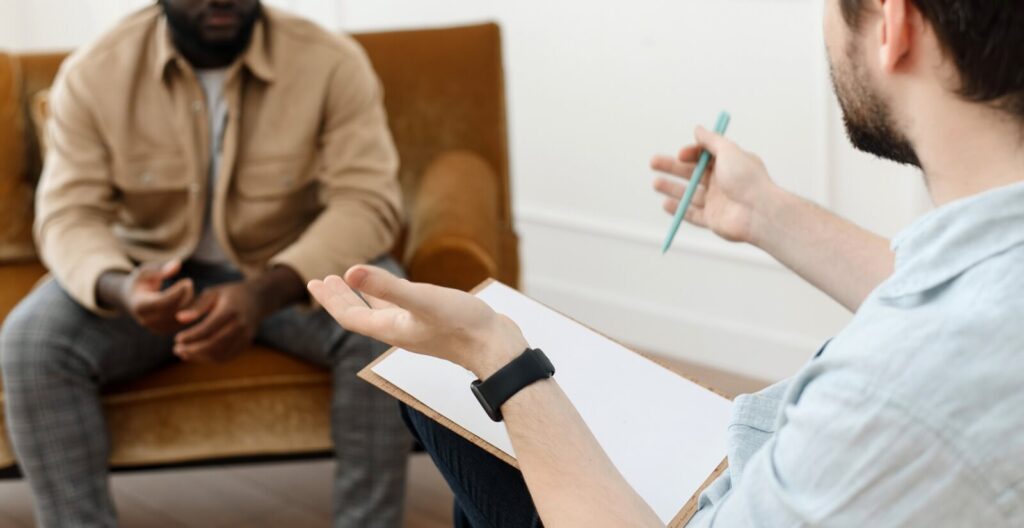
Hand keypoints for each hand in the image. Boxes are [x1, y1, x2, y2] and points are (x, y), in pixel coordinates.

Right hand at [102, 260, 194, 333]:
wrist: (131, 301)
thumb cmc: (140, 282)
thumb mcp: (145, 272)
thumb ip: (159, 268)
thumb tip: (177, 264)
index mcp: (140, 305)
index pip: (162, 302)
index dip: (177, 292)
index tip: (187, 281)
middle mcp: (147, 320)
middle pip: (174, 310)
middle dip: (186, 296)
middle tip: (188, 283)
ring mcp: (156, 328)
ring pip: (182, 318)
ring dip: (190, 303)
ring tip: (188, 289)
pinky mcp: (166, 331)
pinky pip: (184, 323)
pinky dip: (191, 311)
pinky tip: (192, 299)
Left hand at [173, 281, 262, 362]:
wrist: (257, 299)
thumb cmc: (229, 295)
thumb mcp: (213, 293)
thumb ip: (197, 306)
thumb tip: (180, 319)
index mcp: (231, 310)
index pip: (208, 328)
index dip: (191, 336)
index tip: (177, 339)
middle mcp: (240, 325)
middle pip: (214, 344)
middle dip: (193, 350)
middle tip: (177, 349)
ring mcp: (245, 336)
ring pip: (220, 354)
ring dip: (200, 357)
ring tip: (184, 353)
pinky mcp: (246, 344)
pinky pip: (227, 357)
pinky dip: (210, 359)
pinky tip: (197, 355)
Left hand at [308, 265, 527, 378]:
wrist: (500, 349)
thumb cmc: (464, 325)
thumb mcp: (422, 299)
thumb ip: (387, 286)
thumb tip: (349, 271)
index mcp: (392, 329)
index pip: (350, 316)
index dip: (331, 300)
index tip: (314, 282)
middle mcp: (401, 332)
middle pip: (361, 316)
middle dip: (341, 298)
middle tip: (323, 281)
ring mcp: (419, 330)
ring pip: (381, 313)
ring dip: (363, 298)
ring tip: (351, 283)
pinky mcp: (436, 326)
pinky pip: (402, 311)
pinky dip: (390, 299)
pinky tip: (398, 291)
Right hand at [650, 126, 781, 243]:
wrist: (758, 211)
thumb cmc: (747, 179)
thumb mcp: (729, 150)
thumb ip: (711, 140)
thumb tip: (697, 129)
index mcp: (728, 165)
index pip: (704, 157)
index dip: (690, 153)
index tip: (681, 154)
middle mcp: (722, 183)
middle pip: (692, 173)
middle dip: (672, 168)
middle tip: (653, 163)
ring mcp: (717, 202)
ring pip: (689, 194)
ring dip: (671, 188)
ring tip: (655, 183)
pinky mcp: (713, 220)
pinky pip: (692, 214)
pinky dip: (678, 210)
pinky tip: (665, 204)